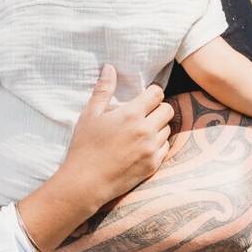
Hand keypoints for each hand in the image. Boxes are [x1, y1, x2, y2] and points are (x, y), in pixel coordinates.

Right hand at [62, 66, 174, 207]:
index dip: (152, 91)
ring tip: (141, 130)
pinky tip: (142, 146)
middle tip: (144, 113)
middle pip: (167, 109)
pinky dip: (157, 144)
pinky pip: (165, 148)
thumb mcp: (90, 115)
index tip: (145, 95)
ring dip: (158, 126)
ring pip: (167, 129)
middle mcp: (146, 130)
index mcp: (131, 114)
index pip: (157, 93)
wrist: (86, 183)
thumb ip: (103, 90)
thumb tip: (109, 68)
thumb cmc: (84, 146)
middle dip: (158, 107)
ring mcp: (151, 149)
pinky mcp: (153, 165)